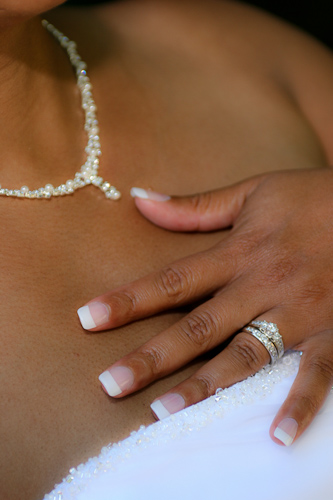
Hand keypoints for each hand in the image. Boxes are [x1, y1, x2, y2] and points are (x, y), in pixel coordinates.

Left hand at [77, 167, 332, 445]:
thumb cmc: (310, 197)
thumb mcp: (252, 193)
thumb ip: (195, 205)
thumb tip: (139, 199)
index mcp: (239, 253)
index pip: (173, 280)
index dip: (129, 300)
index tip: (88, 319)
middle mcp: (262, 286)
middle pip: (198, 327)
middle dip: (153, 356)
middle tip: (111, 385)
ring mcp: (298, 313)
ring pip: (245, 355)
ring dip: (206, 386)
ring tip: (165, 412)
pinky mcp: (332, 332)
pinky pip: (314, 373)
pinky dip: (298, 404)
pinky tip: (277, 436)